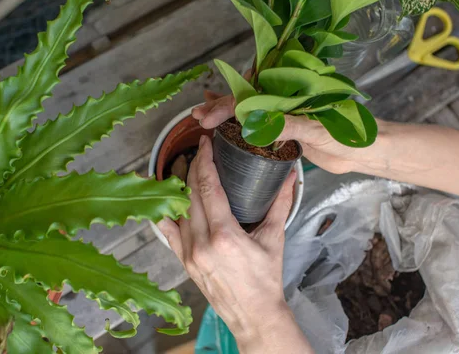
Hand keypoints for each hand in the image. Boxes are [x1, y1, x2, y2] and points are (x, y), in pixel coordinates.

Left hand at [158, 134, 312, 352]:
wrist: (253, 314)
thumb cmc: (265, 280)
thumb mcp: (274, 239)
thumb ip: (281, 204)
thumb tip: (291, 177)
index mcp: (224, 235)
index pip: (208, 186)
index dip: (205, 160)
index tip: (205, 143)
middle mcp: (201, 243)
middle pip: (190, 193)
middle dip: (193, 166)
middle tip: (200, 151)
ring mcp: (188, 253)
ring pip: (178, 209)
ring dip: (181, 185)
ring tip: (187, 168)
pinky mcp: (183, 261)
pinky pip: (168, 231)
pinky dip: (168, 212)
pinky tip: (168, 196)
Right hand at [192, 92, 365, 173]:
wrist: (364, 152)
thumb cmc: (349, 136)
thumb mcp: (318, 129)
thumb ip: (289, 124)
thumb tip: (257, 123)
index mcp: (292, 92)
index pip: (252, 95)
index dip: (227, 104)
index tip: (209, 116)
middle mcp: (284, 100)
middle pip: (245, 97)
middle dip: (220, 104)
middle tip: (199, 115)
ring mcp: (284, 115)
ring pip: (248, 109)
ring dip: (225, 112)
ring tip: (202, 115)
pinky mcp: (285, 130)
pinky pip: (258, 123)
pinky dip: (240, 123)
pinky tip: (225, 122)